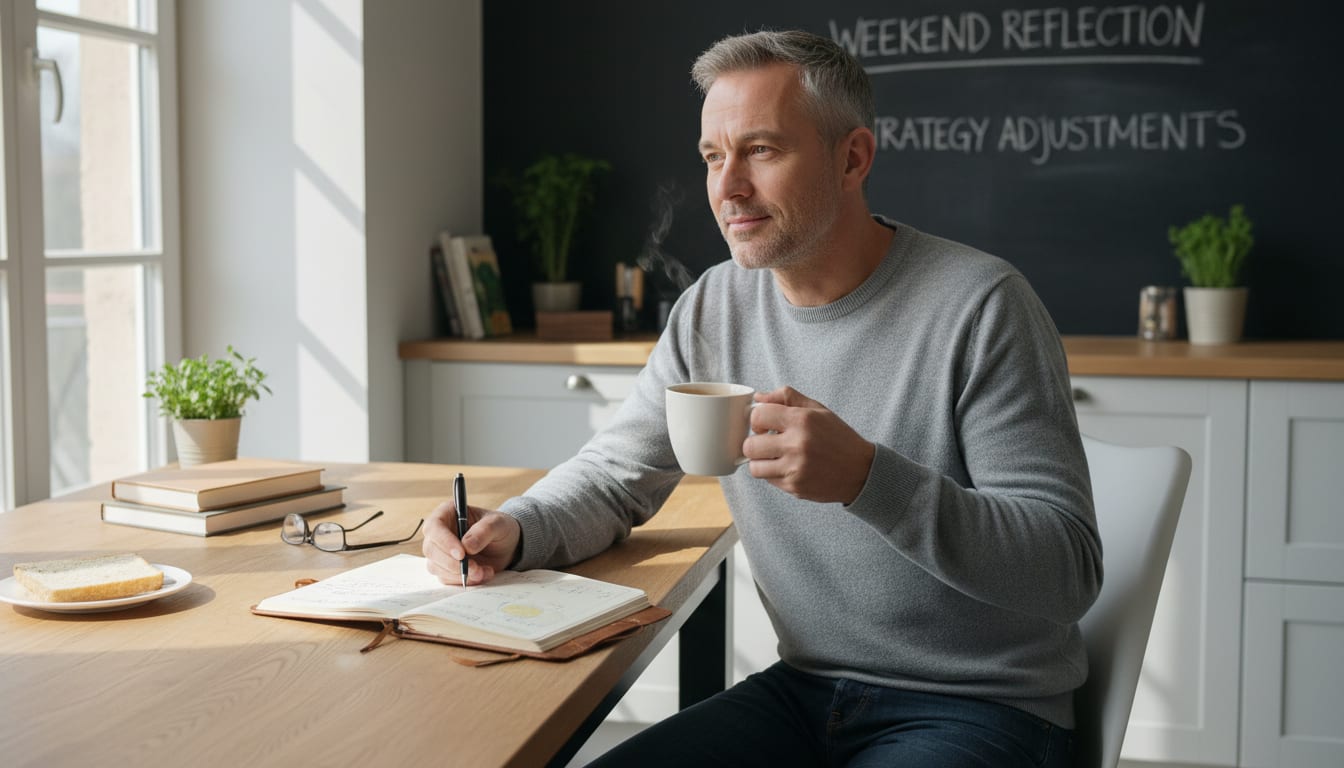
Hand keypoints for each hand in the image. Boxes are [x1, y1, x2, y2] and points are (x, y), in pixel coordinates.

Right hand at [423, 499, 520, 584]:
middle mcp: (439, 532)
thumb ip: (484, 531)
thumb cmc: (499, 528)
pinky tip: (482, 574)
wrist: (506, 546)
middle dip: (453, 563)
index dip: (444, 541)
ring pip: (436, 567)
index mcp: (447, 513)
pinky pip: (446, 578)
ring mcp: (440, 551)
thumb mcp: (498, 524)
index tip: (461, 554)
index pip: (434, 527)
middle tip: (475, 567)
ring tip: (483, 571)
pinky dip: (465, 580)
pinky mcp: (445, 568)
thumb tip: (466, 546)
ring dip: (459, 574)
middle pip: (431, 550)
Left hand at [744, 386, 874, 504]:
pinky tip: (788, 467)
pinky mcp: (795, 487)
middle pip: (750, 445)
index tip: (764, 425)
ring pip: (754, 467)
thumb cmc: (838, 437)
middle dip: (755, 443)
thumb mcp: (818, 410)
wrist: (861, 471)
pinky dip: (773, 474)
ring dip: (760, 461)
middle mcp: (797, 445)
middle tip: (767, 442)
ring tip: (774, 456)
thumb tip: (757, 397)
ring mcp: (795, 469)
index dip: (757, 420)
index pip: (758, 416)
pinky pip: (768, 480)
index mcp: (802, 421)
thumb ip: (787, 398)